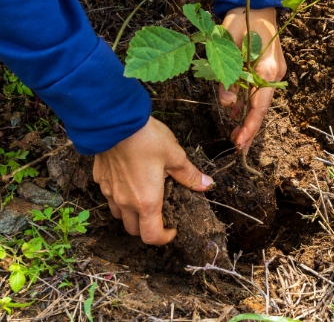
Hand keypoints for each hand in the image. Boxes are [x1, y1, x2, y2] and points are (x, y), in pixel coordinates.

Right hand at [93, 116, 212, 245]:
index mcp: (146, 201)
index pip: (151, 236)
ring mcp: (109, 191)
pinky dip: (119, 195)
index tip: (173, 229)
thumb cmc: (147, 139)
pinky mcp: (100, 178)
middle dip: (147, 228)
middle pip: (133, 229)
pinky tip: (129, 179)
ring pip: (119, 214)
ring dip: (131, 214)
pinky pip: (109, 195)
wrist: (115, 122)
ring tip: (144, 197)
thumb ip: (189, 174)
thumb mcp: (175, 155)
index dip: (163, 238)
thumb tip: (207, 184)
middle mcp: (125, 202)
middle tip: (161, 214)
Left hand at [219, 7, 286, 151]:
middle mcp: (274, 73)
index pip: (259, 105)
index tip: (240, 144)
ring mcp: (274, 71)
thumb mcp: (227, 43)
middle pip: (262, 107)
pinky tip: (237, 112)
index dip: (249, 126)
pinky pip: (258, 90)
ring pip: (259, 100)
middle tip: (237, 147)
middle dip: (250, 128)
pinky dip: (248, 103)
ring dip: (247, 117)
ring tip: (236, 135)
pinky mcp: (268, 68)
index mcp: (267, 68)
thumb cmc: (242, 18)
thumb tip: (228, 103)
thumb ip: (227, 74)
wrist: (257, 2)